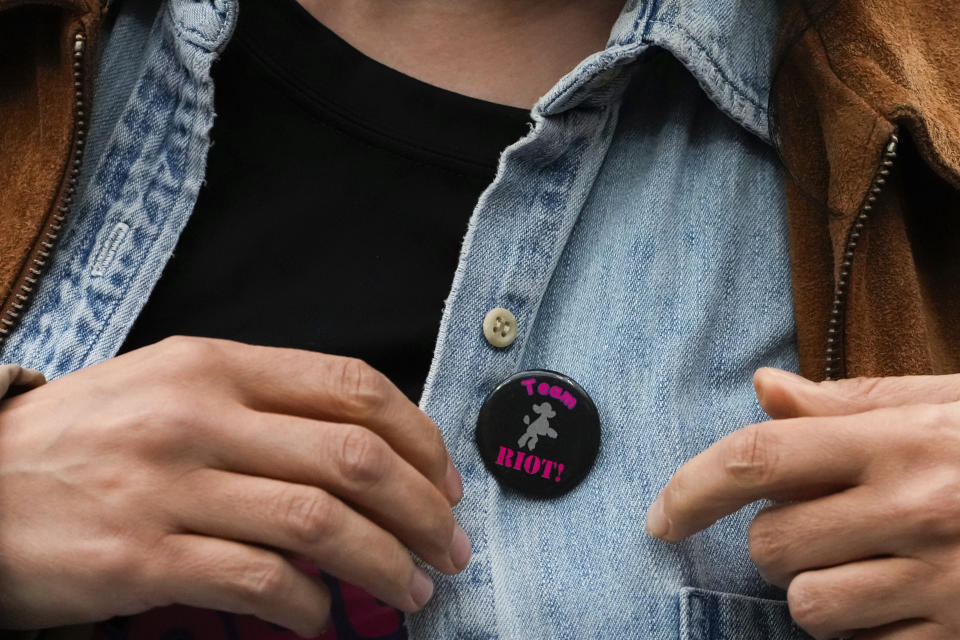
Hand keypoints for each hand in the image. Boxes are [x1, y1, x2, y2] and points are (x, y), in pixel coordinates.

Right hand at [0, 336, 467, 636]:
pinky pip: (259, 582)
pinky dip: (309, 606)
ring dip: (386, 562)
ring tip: (414, 587)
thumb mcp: (171, 387)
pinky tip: (321, 617)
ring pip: (320, 523)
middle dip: (424, 508)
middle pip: (354, 457)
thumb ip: (263, 406)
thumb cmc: (87, 438)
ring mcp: (169, 486)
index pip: (353, 387)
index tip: (446, 480)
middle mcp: (199, 415)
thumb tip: (362, 452)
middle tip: (450, 545)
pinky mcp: (140, 558)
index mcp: (216, 365)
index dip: (420, 437)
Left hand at [645, 368, 959, 639]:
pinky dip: (868, 632)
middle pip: (772, 545)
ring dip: (820, 592)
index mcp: (899, 440)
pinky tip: (907, 599)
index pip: (756, 458)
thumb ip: (847, 403)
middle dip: (780, 541)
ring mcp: (944, 583)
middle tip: (829, 524)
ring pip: (810, 608)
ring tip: (871, 564)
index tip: (660, 516)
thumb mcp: (940, 405)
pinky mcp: (959, 638)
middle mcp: (917, 509)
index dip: (690, 488)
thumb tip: (765, 388)